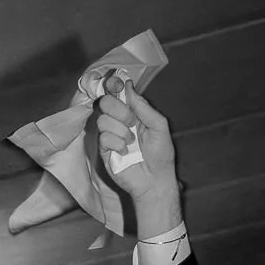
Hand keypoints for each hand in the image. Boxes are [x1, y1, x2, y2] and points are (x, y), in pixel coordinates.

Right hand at [95, 85, 181, 232]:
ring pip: (103, 120)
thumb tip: (128, 86)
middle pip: (106, 102)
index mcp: (134, 112)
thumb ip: (143, 106)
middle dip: (119, 109)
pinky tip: (125, 151)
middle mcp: (120, 121)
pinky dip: (117, 144)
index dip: (114, 85)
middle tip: (131, 121)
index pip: (118, 93)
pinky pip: (103, 138)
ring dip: (120, 130)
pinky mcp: (104, 151)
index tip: (115, 83)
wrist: (155, 180)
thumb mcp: (159, 125)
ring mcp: (111, 136)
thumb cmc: (161, 155)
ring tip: (131, 142)